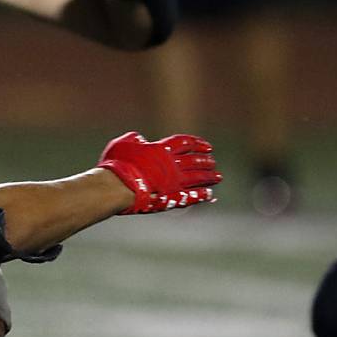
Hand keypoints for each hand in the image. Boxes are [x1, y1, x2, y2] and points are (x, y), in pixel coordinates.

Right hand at [96, 131, 220, 214]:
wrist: (118, 186)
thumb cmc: (118, 163)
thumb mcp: (124, 144)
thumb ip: (134, 139)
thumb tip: (140, 139)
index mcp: (161, 150)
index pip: (184, 142)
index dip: (197, 143)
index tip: (207, 146)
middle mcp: (172, 165)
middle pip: (195, 161)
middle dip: (205, 160)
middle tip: (212, 161)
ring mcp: (174, 183)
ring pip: (197, 177)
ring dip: (209, 177)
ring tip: (218, 177)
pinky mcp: (172, 198)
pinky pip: (192, 196)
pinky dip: (201, 195)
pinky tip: (209, 194)